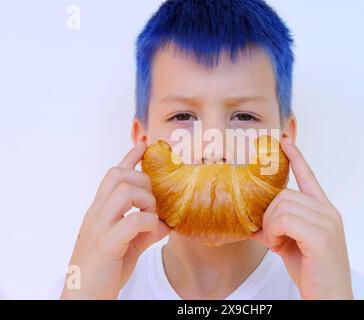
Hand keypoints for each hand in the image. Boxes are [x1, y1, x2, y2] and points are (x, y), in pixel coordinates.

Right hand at [61, 141, 170, 298]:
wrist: (83, 298)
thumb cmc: (105, 271)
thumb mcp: (129, 246)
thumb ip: (144, 231)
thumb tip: (166, 223)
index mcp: (99, 212)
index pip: (112, 175)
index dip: (129, 157)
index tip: (143, 143)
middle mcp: (96, 214)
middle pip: (117, 175)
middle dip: (142, 180)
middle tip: (152, 201)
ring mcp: (98, 227)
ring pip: (123, 191)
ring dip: (145, 200)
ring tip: (151, 216)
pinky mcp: (105, 245)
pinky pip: (132, 221)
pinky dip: (149, 223)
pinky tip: (153, 232)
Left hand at [252, 138, 352, 298]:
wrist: (329, 297)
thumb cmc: (312, 271)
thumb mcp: (288, 244)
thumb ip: (275, 228)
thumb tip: (251, 222)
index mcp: (323, 210)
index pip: (309, 177)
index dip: (296, 158)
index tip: (285, 141)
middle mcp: (327, 211)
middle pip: (284, 194)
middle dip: (269, 215)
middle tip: (273, 237)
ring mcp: (326, 221)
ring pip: (281, 206)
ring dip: (271, 226)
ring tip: (277, 243)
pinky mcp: (321, 235)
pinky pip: (284, 219)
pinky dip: (274, 233)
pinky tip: (278, 245)